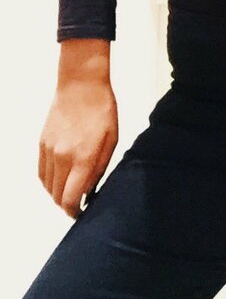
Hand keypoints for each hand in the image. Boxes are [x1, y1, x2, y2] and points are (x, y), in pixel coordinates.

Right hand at [39, 78, 117, 219]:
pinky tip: (59, 179)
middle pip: (56, 196)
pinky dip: (48, 181)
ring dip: (56, 194)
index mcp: (82, 158)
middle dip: (66, 205)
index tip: (81, 213)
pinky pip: (41, 172)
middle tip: (78, 204)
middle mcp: (62, 158)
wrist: (80, 85)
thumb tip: (90, 190)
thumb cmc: (102, 110)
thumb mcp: (112, 140)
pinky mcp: (41, 144)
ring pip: (46, 186)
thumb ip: (100, 167)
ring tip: (69, 192)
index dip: (74, 212)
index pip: (70, 198)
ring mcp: (49, 151)